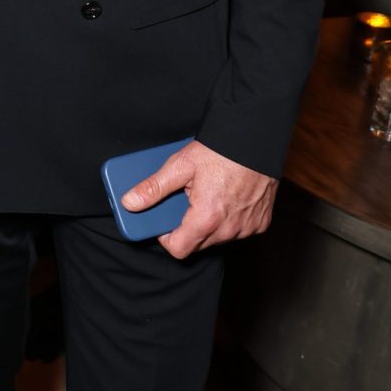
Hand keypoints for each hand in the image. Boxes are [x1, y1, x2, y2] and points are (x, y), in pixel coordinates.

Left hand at [121, 139, 277, 259]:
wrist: (257, 140)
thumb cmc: (221, 151)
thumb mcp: (180, 165)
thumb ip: (153, 187)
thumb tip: (130, 203)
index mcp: (207, 217)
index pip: (179, 249)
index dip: (166, 238)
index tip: (163, 223)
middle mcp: (229, 229)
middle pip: (198, 244)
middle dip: (186, 228)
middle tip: (183, 203)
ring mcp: (248, 228)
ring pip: (218, 238)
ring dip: (208, 224)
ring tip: (205, 197)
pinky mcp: (261, 223)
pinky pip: (238, 230)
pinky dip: (229, 220)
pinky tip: (226, 198)